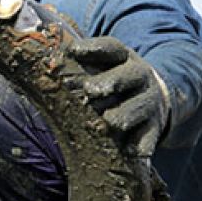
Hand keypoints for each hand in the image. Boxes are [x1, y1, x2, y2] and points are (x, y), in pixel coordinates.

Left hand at [66, 36, 168, 156]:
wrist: (156, 97)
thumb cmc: (114, 81)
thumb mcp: (103, 66)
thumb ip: (77, 65)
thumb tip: (45, 64)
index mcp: (123, 58)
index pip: (111, 48)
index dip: (93, 47)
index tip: (72, 50)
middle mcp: (139, 77)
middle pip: (128, 76)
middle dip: (110, 82)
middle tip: (90, 90)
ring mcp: (149, 102)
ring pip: (138, 108)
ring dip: (122, 116)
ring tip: (108, 122)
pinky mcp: (154, 126)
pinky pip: (149, 137)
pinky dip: (141, 145)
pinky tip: (132, 153)